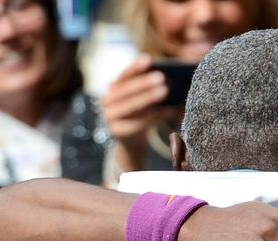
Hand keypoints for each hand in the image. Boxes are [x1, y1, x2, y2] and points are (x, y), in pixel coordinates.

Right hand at [102, 55, 181, 169]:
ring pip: (131, 107)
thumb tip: (171, 80)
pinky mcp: (116, 132)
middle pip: (126, 90)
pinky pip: (136, 123)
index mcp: (112, 89)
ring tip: (165, 91)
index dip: (136, 67)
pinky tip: (167, 111)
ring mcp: (109, 117)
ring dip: (149, 98)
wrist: (131, 143)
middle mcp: (106, 101)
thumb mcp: (143, 101)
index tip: (149, 59)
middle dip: (145, 83)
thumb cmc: (141, 116)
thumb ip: (149, 89)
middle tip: (162, 77)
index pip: (124, 75)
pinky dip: (153, 116)